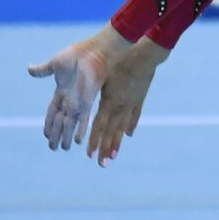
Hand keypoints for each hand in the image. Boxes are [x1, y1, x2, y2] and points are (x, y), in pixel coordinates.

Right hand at [28, 25, 133, 152]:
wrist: (94, 51)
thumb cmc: (77, 54)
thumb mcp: (55, 64)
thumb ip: (44, 70)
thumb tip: (29, 69)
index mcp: (62, 91)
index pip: (53, 111)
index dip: (48, 123)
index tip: (45, 134)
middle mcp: (70, 99)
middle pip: (60, 121)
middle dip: (56, 134)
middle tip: (53, 148)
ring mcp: (78, 101)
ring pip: (69, 124)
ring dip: (66, 136)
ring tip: (64, 148)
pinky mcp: (87, 101)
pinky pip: (83, 119)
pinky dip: (80, 130)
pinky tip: (79, 141)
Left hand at [87, 38, 168, 165]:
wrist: (144, 55)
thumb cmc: (118, 61)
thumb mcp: (100, 75)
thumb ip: (89, 88)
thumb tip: (74, 97)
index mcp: (109, 102)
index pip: (98, 126)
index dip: (93, 141)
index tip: (89, 155)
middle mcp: (121, 107)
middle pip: (111, 132)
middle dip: (105, 148)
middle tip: (101, 164)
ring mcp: (131, 104)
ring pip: (122, 128)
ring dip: (117, 143)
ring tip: (113, 156)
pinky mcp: (139, 99)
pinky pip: (134, 116)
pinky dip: (130, 126)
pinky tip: (128, 134)